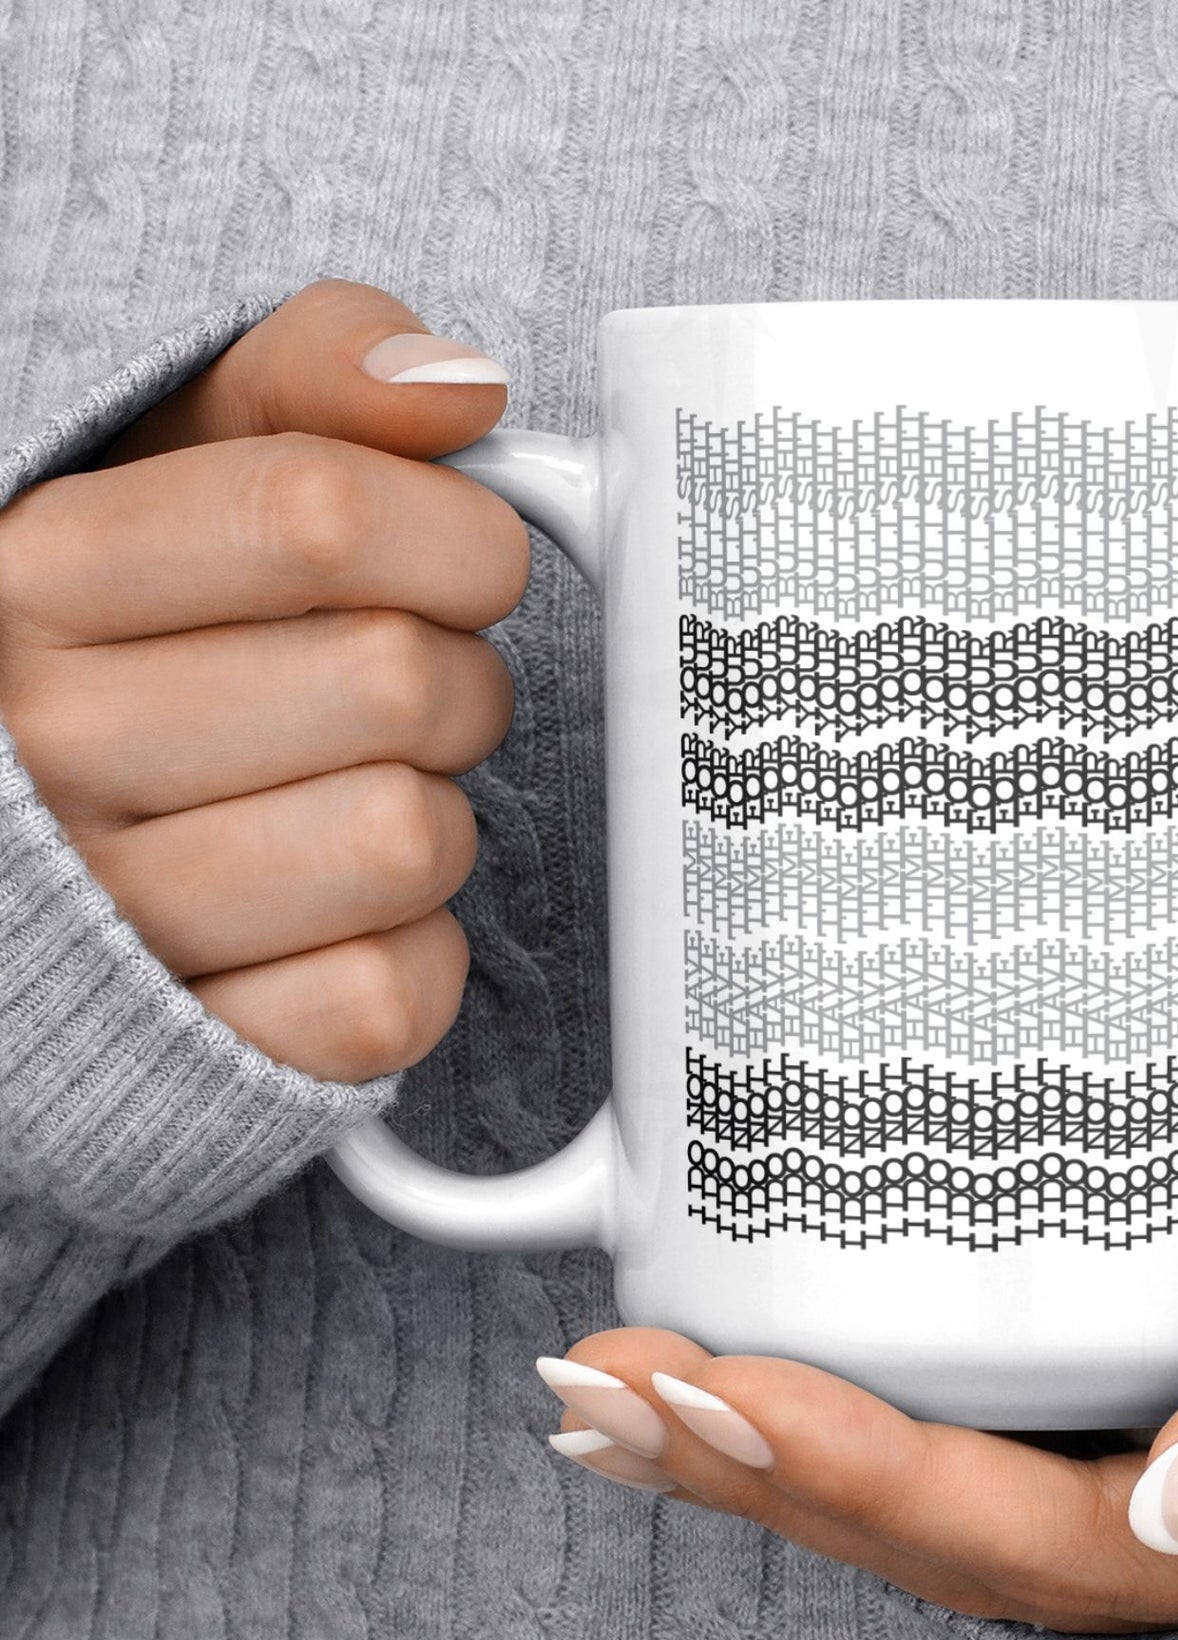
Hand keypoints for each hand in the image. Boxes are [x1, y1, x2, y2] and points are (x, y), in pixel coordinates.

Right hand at [0, 279, 527, 1081]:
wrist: (41, 857)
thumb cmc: (136, 642)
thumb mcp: (177, 465)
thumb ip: (308, 382)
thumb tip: (462, 386)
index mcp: (34, 578)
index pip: (322, 517)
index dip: (453, 536)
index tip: (457, 561)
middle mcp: (51, 750)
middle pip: (397, 682)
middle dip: (453, 676)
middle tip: (399, 693)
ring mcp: (119, 916)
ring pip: (412, 839)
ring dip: (434, 812)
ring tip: (355, 793)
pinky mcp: (209, 1047)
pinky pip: (399, 988)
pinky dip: (414, 948)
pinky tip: (340, 909)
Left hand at [539, 1330, 1177, 1632]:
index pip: (994, 1529)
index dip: (845, 1467)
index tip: (710, 1385)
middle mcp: (1133, 1545)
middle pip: (903, 1527)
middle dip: (740, 1462)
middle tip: (597, 1382)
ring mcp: (1107, 1477)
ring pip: (896, 1490)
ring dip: (744, 1445)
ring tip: (609, 1391)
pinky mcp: (1097, 1407)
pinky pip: (931, 1431)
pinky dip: (817, 1409)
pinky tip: (728, 1379)